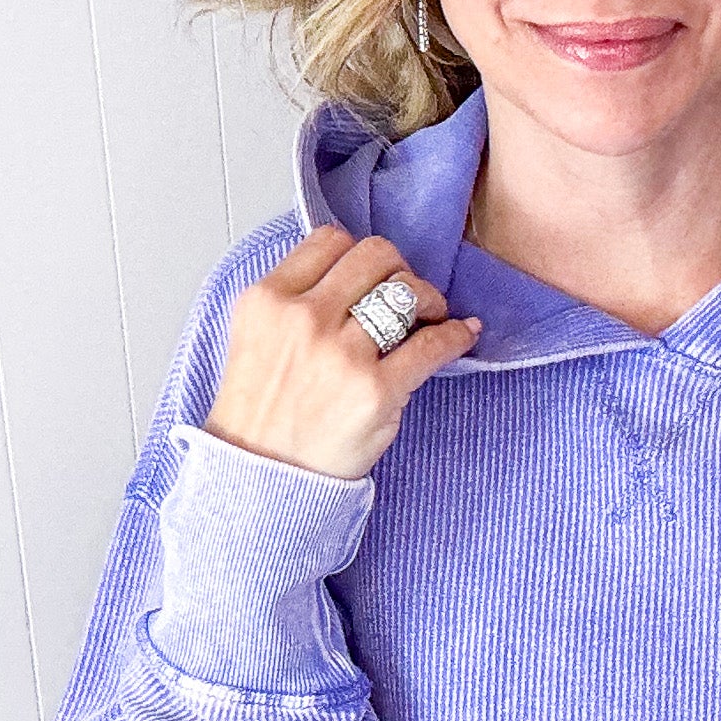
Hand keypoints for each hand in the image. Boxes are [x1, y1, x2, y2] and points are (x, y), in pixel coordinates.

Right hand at [203, 225, 480, 480]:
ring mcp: (341, 354)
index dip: (357, 255)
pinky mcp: (376, 391)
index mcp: (268, 300)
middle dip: (398, 269)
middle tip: (407, 294)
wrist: (261, 480)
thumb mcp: (257, 340)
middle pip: (374, 255)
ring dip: (429, 297)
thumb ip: (295, 301)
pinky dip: (456, 335)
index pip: (329, 240)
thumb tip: (356, 278)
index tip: (370, 275)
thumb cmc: (263, 417)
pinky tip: (464, 334)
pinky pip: (433, 344)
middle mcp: (303, 318)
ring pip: (406, 290)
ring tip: (431, 314)